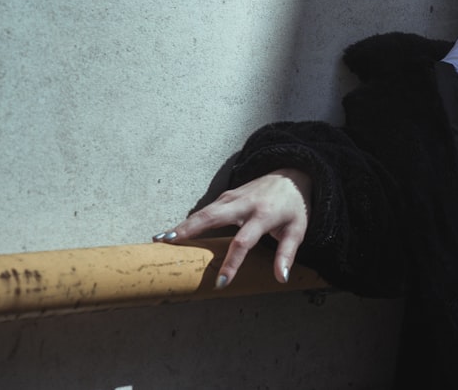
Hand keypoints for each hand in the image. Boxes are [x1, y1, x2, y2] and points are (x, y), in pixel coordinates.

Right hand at [153, 168, 311, 287]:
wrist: (294, 175)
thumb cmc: (296, 207)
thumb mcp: (297, 230)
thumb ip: (287, 254)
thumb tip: (281, 278)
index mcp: (263, 215)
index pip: (243, 242)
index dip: (231, 263)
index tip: (220, 282)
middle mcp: (244, 204)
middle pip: (212, 217)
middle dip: (189, 230)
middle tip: (166, 244)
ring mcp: (233, 197)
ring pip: (204, 211)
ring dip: (182, 224)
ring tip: (160, 239)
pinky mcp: (228, 195)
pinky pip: (206, 209)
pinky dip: (189, 220)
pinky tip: (174, 231)